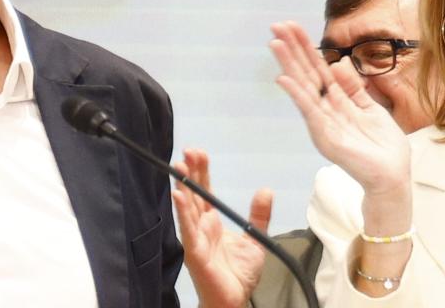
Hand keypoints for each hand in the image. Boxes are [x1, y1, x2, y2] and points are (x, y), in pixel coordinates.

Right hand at [173, 148, 270, 307]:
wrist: (234, 301)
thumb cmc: (239, 274)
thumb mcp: (255, 239)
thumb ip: (258, 216)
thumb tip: (265, 190)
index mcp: (212, 222)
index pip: (205, 191)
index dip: (201, 172)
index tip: (198, 152)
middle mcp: (200, 227)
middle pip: (194, 194)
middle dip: (190, 172)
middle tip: (188, 151)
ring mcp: (195, 239)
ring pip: (188, 208)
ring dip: (183, 187)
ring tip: (180, 167)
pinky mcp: (194, 252)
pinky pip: (187, 230)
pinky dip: (182, 213)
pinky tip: (178, 196)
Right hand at [270, 22, 411, 201]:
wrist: (392, 176)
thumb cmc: (383, 146)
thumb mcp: (370, 108)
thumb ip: (353, 87)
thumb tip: (337, 62)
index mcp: (337, 100)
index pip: (318, 68)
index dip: (306, 47)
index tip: (292, 26)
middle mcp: (325, 109)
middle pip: (306, 73)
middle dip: (292, 49)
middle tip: (276, 25)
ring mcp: (323, 122)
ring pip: (304, 87)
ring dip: (289, 64)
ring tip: (275, 43)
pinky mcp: (326, 136)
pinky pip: (309, 111)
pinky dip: (297, 94)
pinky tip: (284, 78)